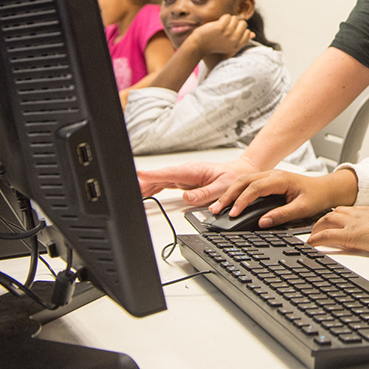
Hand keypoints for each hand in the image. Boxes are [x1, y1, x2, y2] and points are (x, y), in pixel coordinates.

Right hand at [136, 156, 258, 205]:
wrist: (240, 172)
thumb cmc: (233, 178)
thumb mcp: (222, 188)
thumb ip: (204, 194)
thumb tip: (186, 198)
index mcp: (193, 171)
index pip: (169, 173)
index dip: (153, 175)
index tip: (139, 175)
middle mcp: (186, 172)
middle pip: (160, 177)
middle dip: (143, 182)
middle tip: (128, 190)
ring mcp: (183, 176)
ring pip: (159, 180)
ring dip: (145, 186)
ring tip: (131, 193)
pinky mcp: (183, 180)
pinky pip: (164, 183)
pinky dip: (153, 188)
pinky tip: (144, 193)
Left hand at [190, 14, 253, 56]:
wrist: (198, 45)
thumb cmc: (214, 44)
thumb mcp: (229, 45)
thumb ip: (242, 39)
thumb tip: (253, 34)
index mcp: (237, 46)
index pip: (247, 32)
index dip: (239, 29)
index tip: (230, 32)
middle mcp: (234, 41)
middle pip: (243, 24)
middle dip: (235, 23)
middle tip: (225, 27)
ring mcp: (228, 34)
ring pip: (235, 19)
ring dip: (228, 20)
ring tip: (221, 25)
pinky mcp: (221, 27)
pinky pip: (227, 17)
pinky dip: (223, 18)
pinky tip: (218, 23)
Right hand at [214, 168, 358, 227]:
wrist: (326, 188)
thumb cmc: (316, 196)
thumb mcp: (302, 208)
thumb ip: (282, 215)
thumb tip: (263, 222)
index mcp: (281, 179)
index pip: (255, 187)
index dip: (242, 200)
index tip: (233, 212)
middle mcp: (273, 174)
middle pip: (244, 181)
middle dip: (229, 195)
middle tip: (216, 209)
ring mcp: (269, 175)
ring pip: (243, 180)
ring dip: (229, 192)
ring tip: (217, 207)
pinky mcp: (268, 180)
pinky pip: (248, 183)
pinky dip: (236, 191)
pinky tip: (229, 201)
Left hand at [307, 206, 368, 256]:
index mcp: (367, 212)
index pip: (345, 211)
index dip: (335, 217)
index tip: (329, 223)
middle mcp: (358, 214)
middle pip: (332, 214)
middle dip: (321, 222)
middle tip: (315, 232)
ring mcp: (353, 224)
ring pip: (326, 221)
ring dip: (316, 229)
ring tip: (311, 238)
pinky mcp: (351, 236)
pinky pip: (327, 236)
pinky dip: (315, 240)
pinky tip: (310, 245)